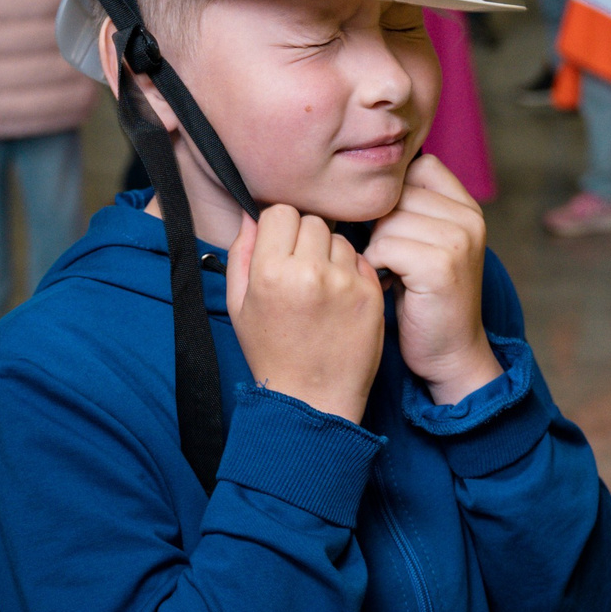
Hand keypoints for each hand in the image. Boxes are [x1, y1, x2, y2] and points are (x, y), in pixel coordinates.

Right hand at [226, 205, 383, 423]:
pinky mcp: (371, 294)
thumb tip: (251, 214)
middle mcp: (310, 272)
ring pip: (339, 238)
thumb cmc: (271, 352)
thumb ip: (240, 253)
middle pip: (312, 220)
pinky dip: (350, 271)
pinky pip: (361, 259)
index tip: (280, 246)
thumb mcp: (238, 305)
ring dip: (329, 254)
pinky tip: (339, 297)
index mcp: (272, 272)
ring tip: (320, 286)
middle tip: (300, 269)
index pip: (281, 212)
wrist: (312, 399)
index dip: (279, 227)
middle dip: (305, 239)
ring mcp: (345, 282)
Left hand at [360, 155, 500, 403]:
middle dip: (380, 226)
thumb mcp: (425, 244)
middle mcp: (469, 218)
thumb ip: (410, 209)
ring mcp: (459, 240)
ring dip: (376, 249)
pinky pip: (384, 247)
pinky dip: (376, 267)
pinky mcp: (441, 265)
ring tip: (392, 273)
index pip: (419, 167)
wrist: (450, 353)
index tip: (392, 227)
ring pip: (387, 221)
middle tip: (390, 260)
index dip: (394, 194)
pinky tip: (389, 284)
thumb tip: (360, 178)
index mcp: (467, 207)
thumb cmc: (424, 299)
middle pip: (396, 194)